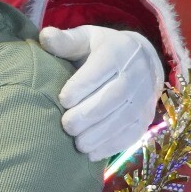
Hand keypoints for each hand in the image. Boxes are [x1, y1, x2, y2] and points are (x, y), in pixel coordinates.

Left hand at [39, 25, 164, 159]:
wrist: (143, 61)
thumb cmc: (103, 50)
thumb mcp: (86, 39)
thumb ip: (65, 41)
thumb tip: (45, 37)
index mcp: (118, 51)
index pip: (102, 69)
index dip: (82, 86)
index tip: (63, 99)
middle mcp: (136, 73)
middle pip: (114, 97)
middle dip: (89, 114)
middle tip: (66, 125)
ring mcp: (144, 97)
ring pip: (125, 118)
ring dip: (100, 135)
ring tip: (77, 144)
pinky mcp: (146, 117)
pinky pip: (132, 134)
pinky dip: (112, 146)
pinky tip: (92, 154)